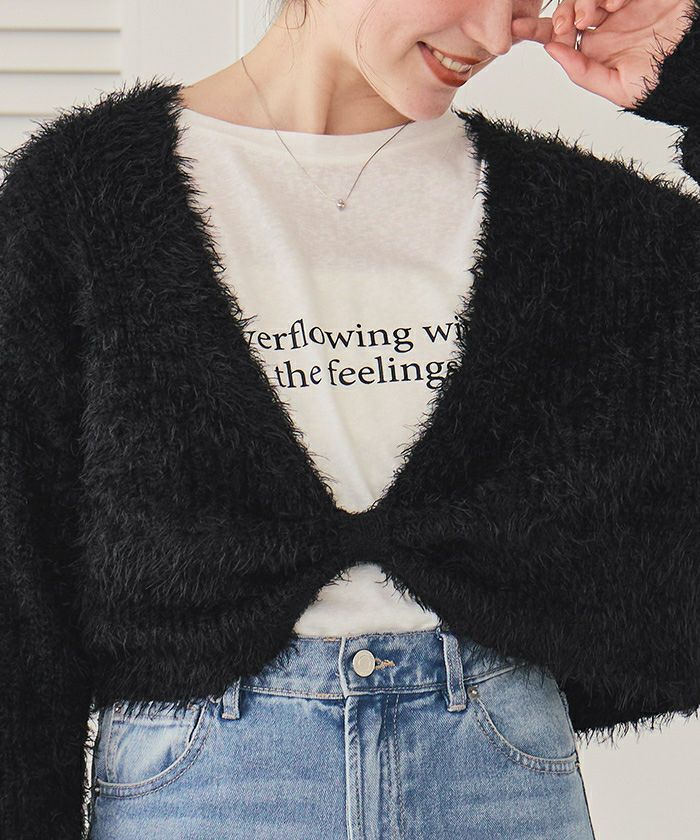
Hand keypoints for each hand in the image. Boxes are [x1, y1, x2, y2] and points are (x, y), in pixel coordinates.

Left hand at [511, 0, 695, 107]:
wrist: (693, 63)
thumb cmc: (660, 82)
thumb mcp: (616, 88)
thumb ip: (582, 72)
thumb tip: (551, 52)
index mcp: (594, 48)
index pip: (556, 36)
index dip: (535, 30)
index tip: (515, 30)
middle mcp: (604, 24)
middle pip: (567, 9)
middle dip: (560, 14)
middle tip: (566, 25)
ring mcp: (620, 5)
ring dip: (582, 2)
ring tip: (591, 16)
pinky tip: (615, 5)